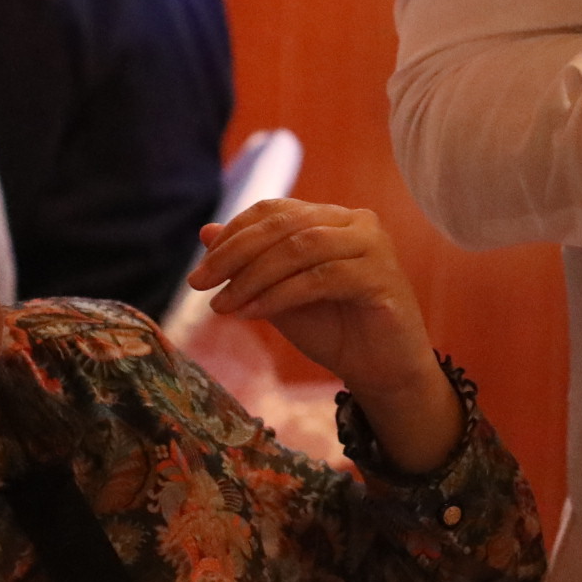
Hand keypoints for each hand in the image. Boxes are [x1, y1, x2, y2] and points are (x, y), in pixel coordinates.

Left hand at [189, 198, 459, 469]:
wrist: (381, 371)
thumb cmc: (334, 330)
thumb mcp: (279, 294)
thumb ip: (250, 264)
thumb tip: (205, 231)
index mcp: (331, 218)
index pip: (274, 210)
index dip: (233, 234)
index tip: (202, 269)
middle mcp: (355, 222)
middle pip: (285, 224)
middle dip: (235, 253)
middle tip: (200, 284)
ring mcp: (372, 245)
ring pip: (300, 247)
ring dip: (253, 276)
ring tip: (223, 305)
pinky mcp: (381, 276)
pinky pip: (320, 278)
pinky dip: (280, 295)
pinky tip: (252, 312)